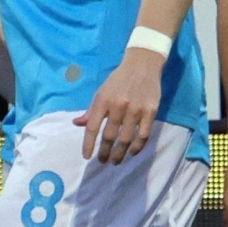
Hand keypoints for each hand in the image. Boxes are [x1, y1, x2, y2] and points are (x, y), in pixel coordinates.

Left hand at [74, 48, 163, 163]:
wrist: (142, 65)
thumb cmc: (118, 80)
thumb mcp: (101, 92)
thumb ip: (91, 110)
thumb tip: (76, 124)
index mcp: (103, 100)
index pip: (92, 127)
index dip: (88, 144)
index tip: (86, 156)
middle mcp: (118, 106)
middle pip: (109, 136)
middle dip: (105, 152)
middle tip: (103, 161)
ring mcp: (135, 109)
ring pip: (126, 138)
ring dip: (120, 153)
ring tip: (116, 161)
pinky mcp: (150, 111)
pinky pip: (144, 134)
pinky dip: (138, 146)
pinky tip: (133, 152)